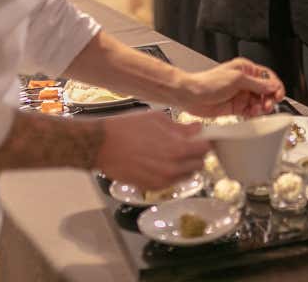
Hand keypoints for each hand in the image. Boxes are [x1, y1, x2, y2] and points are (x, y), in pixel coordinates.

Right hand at [95, 110, 210, 188]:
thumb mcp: (157, 119)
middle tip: (187, 146)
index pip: (205, 150)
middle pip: (198, 165)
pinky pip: (171, 182)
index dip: (203, 142)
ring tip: (171, 153)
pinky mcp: (151, 187)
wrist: (102, 144)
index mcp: (178, 149)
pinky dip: (170, 174)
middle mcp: (173, 169)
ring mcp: (162, 181)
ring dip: (184, 166)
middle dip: (195, 155)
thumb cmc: (127, 128)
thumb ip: (181, 127)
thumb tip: (197, 128)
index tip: (200, 138)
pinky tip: (159, 162)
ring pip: (186, 176)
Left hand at [180, 58, 285, 117]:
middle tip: (268, 104)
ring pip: (259, 102)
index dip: (275, 85)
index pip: (267, 77)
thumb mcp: (236, 80)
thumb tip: (272, 85)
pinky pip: (250, 111)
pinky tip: (252, 114)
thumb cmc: (208, 82)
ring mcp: (240, 95)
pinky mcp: (236, 107)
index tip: (278, 94)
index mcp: (245, 69)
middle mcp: (244, 82)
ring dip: (261, 107)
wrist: (191, 96)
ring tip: (259, 110)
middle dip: (269, 98)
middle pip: (265, 91)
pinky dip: (253, 114)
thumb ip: (256, 84)